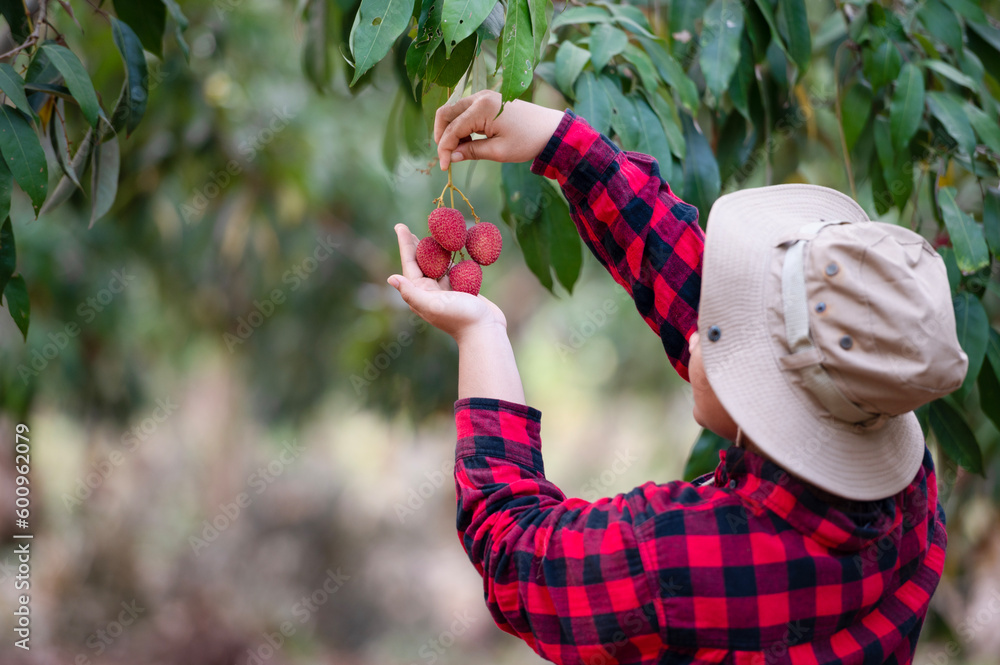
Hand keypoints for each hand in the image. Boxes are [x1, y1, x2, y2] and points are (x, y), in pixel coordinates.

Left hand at [387, 223, 506, 339]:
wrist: (485, 331)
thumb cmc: (459, 317)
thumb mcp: (432, 304)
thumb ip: (412, 293)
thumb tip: (391, 278)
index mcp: (421, 293)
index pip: (409, 263)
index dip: (405, 244)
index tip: (400, 225)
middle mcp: (430, 292)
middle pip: (420, 263)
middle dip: (414, 245)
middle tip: (408, 228)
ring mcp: (445, 291)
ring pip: (436, 265)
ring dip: (432, 250)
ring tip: (429, 235)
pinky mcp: (461, 290)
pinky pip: (452, 270)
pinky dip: (450, 258)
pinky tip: (452, 249)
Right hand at [434, 90, 563, 170]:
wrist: (550, 129)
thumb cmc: (528, 140)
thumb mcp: (499, 151)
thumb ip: (471, 152)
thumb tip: (451, 157)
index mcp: (482, 108)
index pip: (452, 129)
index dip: (444, 149)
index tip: (444, 167)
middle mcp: (479, 97)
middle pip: (446, 113)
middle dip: (442, 136)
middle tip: (446, 156)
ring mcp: (483, 96)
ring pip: (454, 111)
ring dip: (451, 130)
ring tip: (459, 151)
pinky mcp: (487, 100)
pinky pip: (465, 111)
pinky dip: (461, 125)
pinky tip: (468, 141)